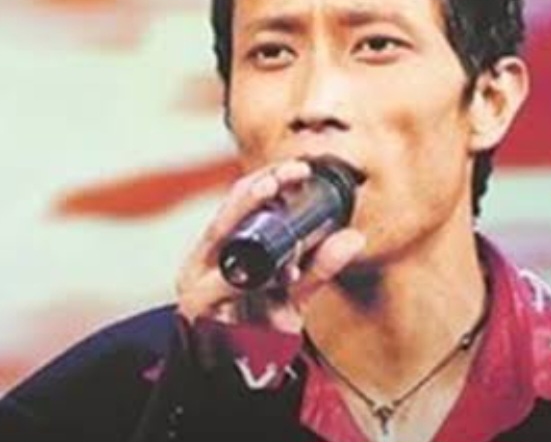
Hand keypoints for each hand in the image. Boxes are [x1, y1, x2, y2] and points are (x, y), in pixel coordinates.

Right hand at [175, 159, 365, 332]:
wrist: (238, 380)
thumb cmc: (259, 329)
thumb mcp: (293, 293)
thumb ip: (319, 266)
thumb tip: (354, 237)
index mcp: (218, 249)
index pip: (237, 202)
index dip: (264, 181)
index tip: (298, 169)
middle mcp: (200, 264)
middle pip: (224, 219)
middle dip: (254, 196)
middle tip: (284, 179)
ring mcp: (196, 289)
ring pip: (222, 249)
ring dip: (252, 229)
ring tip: (281, 214)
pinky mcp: (198, 315)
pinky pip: (224, 291)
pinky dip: (252, 282)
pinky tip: (277, 277)